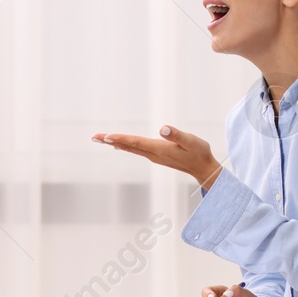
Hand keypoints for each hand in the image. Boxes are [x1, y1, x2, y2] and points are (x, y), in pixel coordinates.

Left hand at [91, 125, 221, 189]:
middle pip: (128, 146)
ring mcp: (153, 156)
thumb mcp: (191, 140)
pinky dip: (124, 145)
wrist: (203, 168)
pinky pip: (135, 150)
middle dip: (111, 141)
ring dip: (115, 143)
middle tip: (94, 137)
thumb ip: (176, 135)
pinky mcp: (156, 155)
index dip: (121, 138)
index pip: (136, 143)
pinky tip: (117, 145)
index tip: (106, 136)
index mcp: (159, 149)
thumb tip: (162, 128)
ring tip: (101, 138)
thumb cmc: (199, 152)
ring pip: (130, 148)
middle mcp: (153, 154)